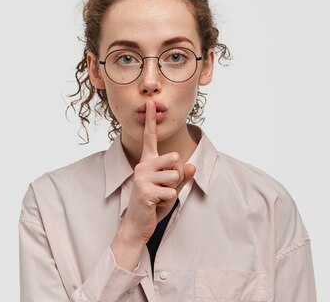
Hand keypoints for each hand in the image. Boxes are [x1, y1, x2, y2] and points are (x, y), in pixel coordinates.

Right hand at [119, 100, 195, 245]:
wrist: (137, 224)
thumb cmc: (154, 204)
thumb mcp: (171, 189)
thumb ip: (182, 177)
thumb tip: (191, 166)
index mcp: (148, 162)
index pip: (150, 139)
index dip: (151, 121)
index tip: (150, 104)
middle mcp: (142, 166)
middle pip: (175, 158)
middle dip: (177, 176)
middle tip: (164, 189)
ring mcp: (142, 178)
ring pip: (175, 175)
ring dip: (173, 189)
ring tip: (160, 197)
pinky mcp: (145, 190)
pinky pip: (171, 192)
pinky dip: (169, 200)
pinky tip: (157, 204)